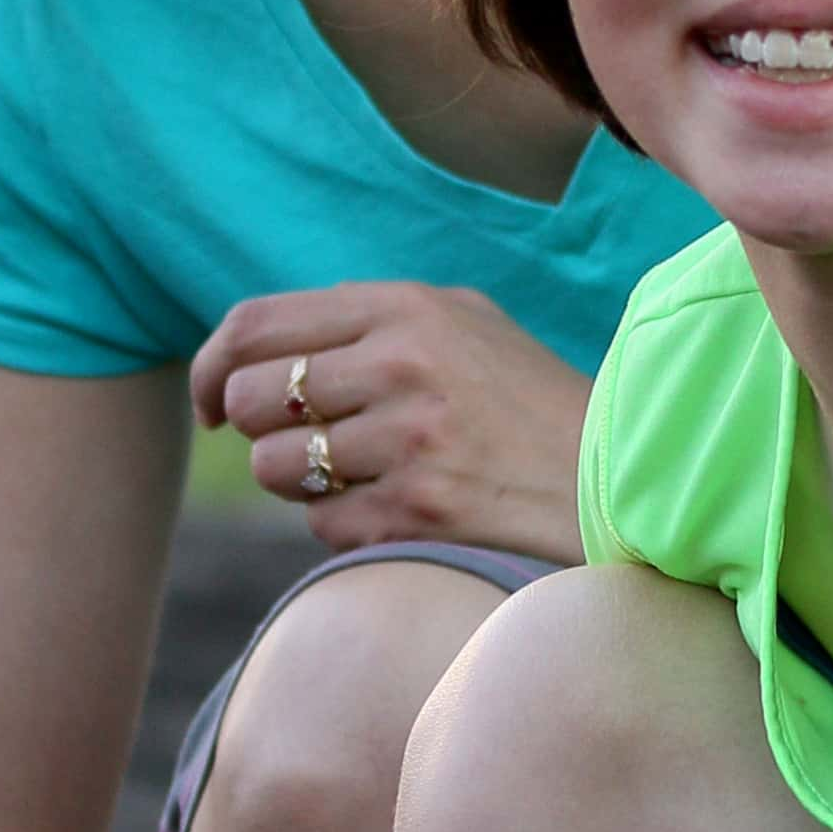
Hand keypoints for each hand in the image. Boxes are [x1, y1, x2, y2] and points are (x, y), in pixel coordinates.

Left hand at [197, 282, 588, 560]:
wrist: (620, 474)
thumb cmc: (528, 400)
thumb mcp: (462, 323)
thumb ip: (369, 317)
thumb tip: (259, 344)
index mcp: (406, 307)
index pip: (256, 324)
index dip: (212, 367)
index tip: (214, 403)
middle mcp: (402, 364)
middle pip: (251, 397)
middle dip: (259, 430)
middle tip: (302, 442)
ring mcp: (409, 439)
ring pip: (277, 467)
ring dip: (301, 481)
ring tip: (359, 475)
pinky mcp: (419, 509)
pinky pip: (321, 523)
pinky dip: (345, 524)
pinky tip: (397, 509)